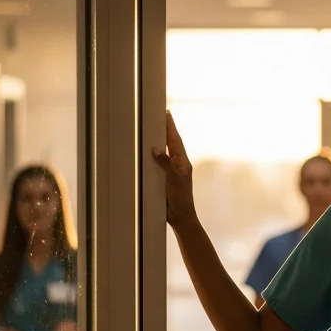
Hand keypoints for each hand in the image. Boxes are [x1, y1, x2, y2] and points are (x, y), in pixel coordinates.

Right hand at [151, 111, 198, 227]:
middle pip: (169, 143)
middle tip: (159, 116)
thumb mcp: (174, 180)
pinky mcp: (163, 179)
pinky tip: (147, 152)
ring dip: (159, 141)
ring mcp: (170, 171)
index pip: (175, 141)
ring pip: (163, 152)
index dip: (170, 127)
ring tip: (152, 129)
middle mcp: (177, 165)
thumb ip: (166, 164)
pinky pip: (157, 164)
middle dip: (165, 130)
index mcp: (182, 162)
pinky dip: (153, 156)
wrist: (180, 217)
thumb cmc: (181, 199)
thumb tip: (155, 149)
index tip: (167, 113)